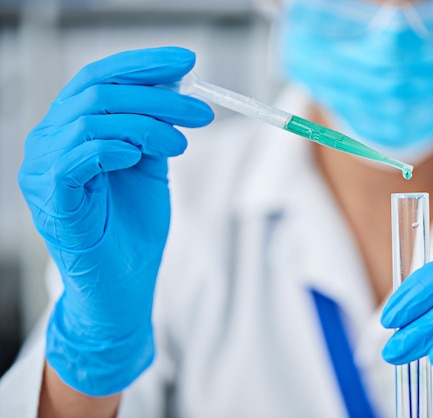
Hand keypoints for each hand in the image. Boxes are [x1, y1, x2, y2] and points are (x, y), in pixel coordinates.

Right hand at [18, 47, 213, 395]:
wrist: (124, 288)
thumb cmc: (134, 229)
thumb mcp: (150, 168)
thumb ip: (153, 129)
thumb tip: (176, 87)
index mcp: (72, 130)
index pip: (100, 78)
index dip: (143, 64)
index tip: (187, 61)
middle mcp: (50, 143)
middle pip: (99, 92)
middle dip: (157, 95)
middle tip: (201, 111)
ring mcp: (44, 170)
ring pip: (92, 117)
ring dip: (147, 123)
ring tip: (182, 144)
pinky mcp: (50, 197)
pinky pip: (78, 155)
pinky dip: (116, 146)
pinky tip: (141, 157)